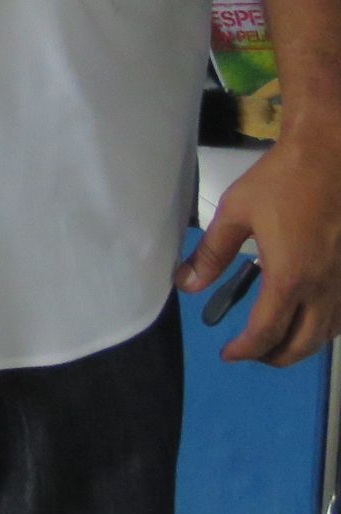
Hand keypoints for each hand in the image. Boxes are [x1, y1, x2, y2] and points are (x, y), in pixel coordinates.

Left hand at [181, 125, 340, 365]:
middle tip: (250, 353)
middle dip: (274, 356)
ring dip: (301, 346)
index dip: (245, 350)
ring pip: (328, 334)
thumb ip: (211, 254)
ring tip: (274, 341)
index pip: (266, 332)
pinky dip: (323, 328)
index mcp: (290, 279)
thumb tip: (187, 284)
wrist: (331, 156)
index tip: (227, 353)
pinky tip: (308, 318)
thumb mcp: (235, 213)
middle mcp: (323, 289)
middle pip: (303, 344)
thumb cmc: (282, 181)